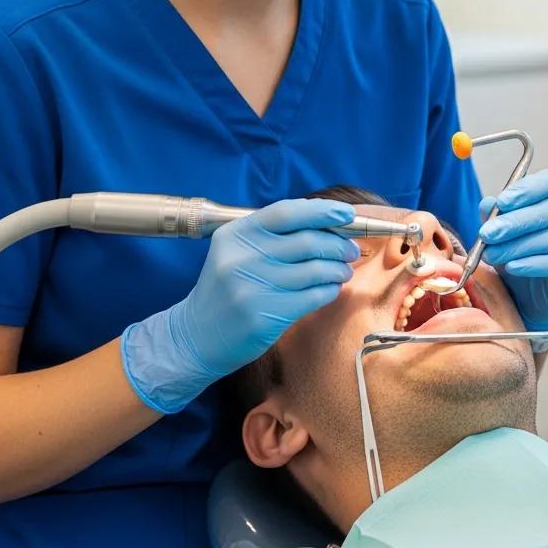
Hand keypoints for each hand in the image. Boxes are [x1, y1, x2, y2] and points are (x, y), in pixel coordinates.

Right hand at [122, 198, 359, 413]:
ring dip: (339, 269)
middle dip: (339, 244)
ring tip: (343, 271)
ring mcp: (253, 288)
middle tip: (350, 250)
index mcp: (236, 234)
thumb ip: (276, 235)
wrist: (197, 336)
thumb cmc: (229, 288)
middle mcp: (242, 258)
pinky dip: (330, 290)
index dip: (322, 211)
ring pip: (316, 270)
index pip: (287, 212)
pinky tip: (330, 289)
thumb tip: (331, 223)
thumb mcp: (239, 251)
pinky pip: (314, 296)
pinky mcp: (265, 316)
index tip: (347, 215)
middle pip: (308, 241)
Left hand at [479, 170, 547, 331]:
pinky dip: (532, 264)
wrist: (534, 297)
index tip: (502, 202)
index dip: (527, 189)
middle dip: (515, 222)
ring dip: (517, 246)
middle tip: (487, 234)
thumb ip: (496, 214)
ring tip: (491, 255)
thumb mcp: (503, 232)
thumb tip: (488, 204)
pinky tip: (512, 267)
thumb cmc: (521, 253)